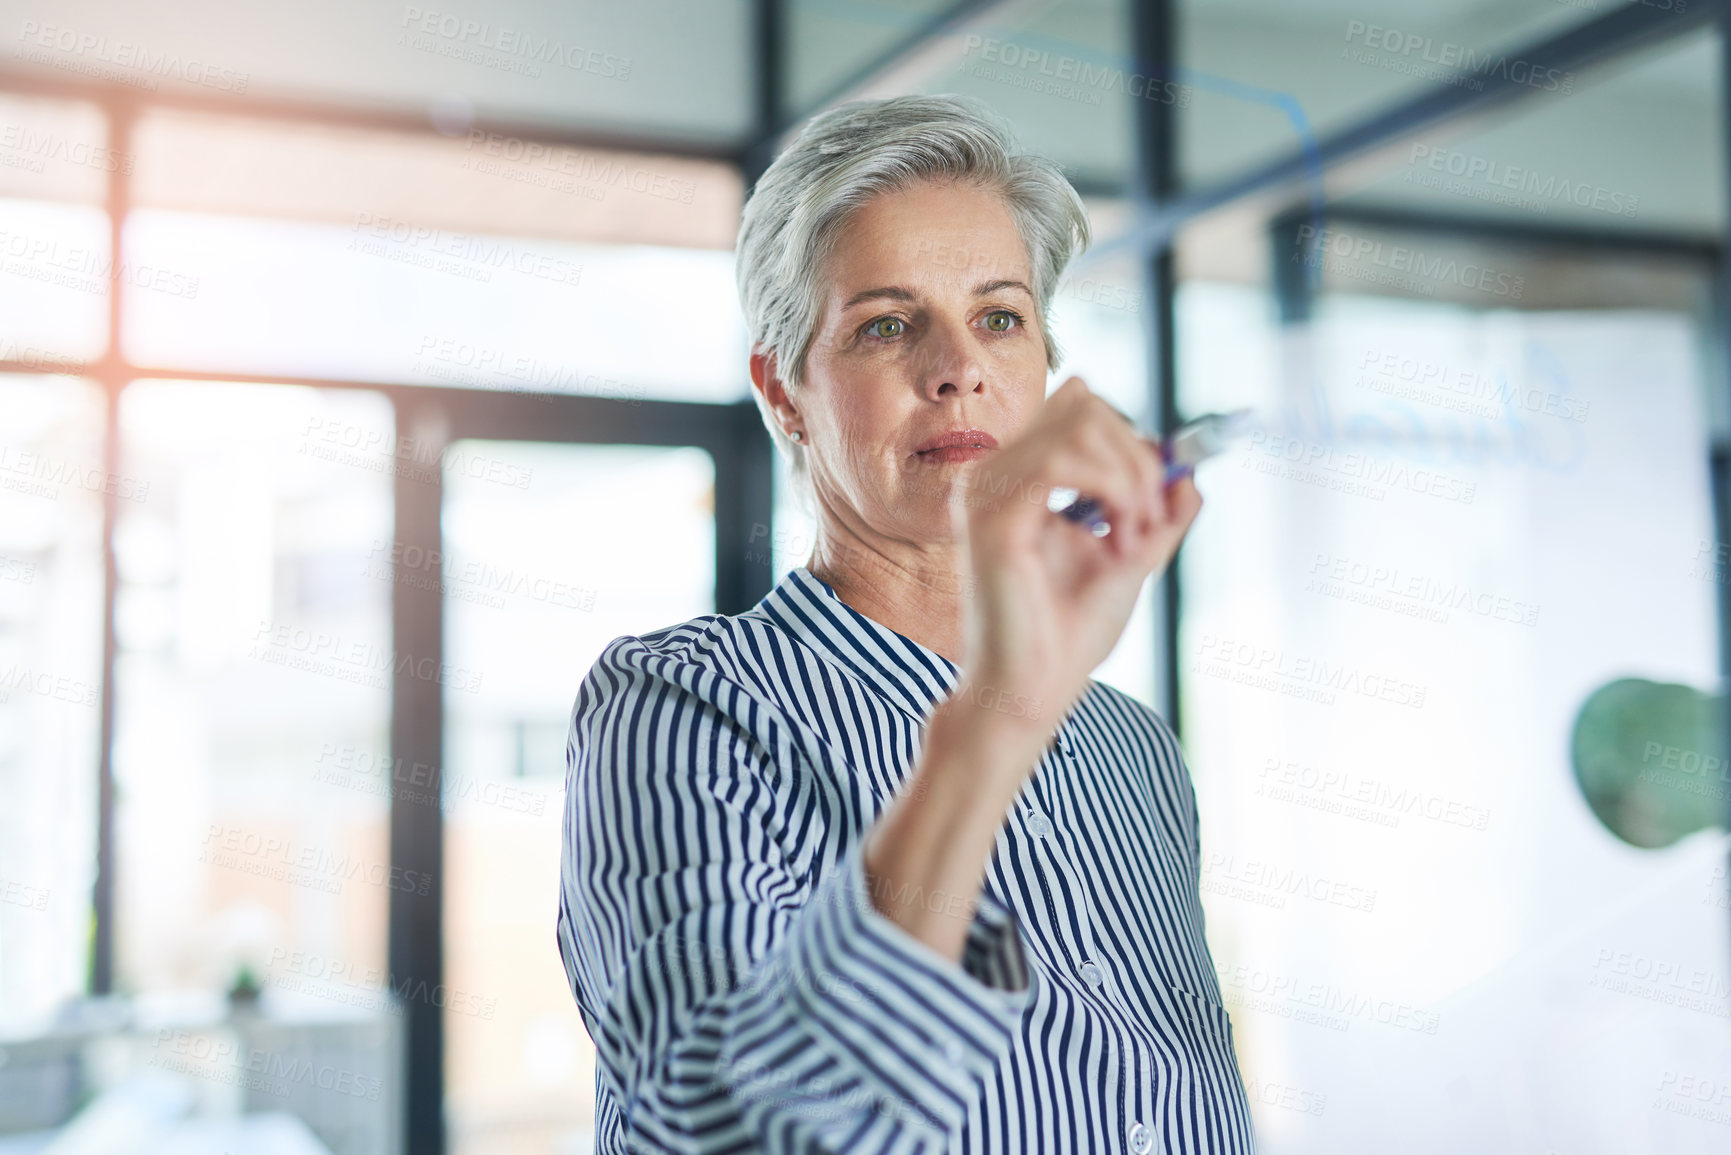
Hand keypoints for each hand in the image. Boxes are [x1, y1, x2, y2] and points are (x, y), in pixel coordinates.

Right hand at [951, 376, 1200, 731]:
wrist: (1033, 690)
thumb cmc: (1069, 633)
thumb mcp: (1131, 557)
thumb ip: (1159, 512)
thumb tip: (1189, 474)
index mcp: (1019, 477)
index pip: (1078, 404)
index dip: (1131, 435)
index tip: (1156, 495)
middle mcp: (995, 474)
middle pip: (1083, 402)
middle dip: (1138, 454)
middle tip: (1150, 520)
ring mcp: (987, 491)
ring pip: (1078, 423)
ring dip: (1129, 475)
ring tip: (1134, 535)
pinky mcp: (992, 517)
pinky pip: (1060, 460)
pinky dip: (1110, 487)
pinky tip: (1117, 534)